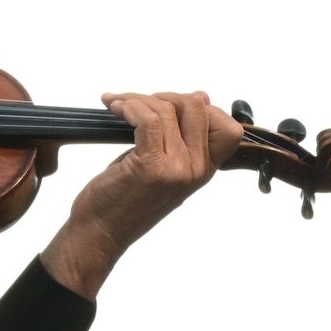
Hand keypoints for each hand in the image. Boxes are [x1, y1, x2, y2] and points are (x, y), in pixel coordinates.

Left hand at [41, 90, 244, 299]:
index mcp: (204, 172)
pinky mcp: (151, 166)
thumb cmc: (124, 200)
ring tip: (118, 104)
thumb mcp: (163, 168)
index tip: (171, 106)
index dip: (204, 109)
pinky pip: (148, 119)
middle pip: (198, 108)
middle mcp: (196, 171)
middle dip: (165, 97)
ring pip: (167, 110)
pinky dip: (129, 106)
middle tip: (138, 103)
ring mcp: (176, 169)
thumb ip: (182, 139)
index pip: (230, 129)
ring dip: (137, 99)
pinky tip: (113, 108)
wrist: (101, 233)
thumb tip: (201, 97)